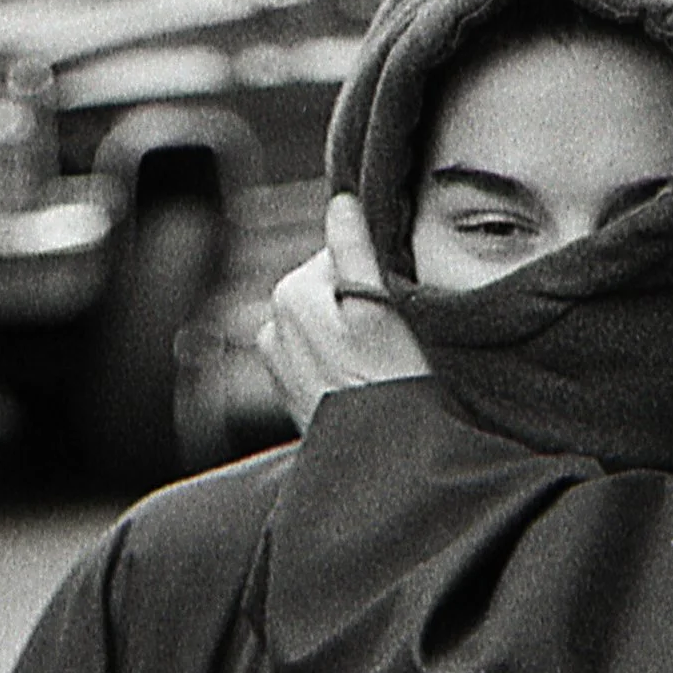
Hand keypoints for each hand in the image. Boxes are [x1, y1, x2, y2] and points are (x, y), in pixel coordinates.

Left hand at [258, 192, 423, 430]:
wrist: (383, 469)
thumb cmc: (393, 390)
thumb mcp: (383, 308)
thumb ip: (355, 248)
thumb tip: (341, 202)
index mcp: (292, 294)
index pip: (343, 250)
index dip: (379, 270)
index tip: (398, 305)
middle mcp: (274, 324)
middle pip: (333, 283)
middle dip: (363, 301)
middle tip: (393, 341)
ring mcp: (278, 359)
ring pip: (330, 317)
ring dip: (354, 330)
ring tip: (378, 366)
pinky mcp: (289, 387)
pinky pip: (322, 352)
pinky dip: (341, 358)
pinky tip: (360, 381)